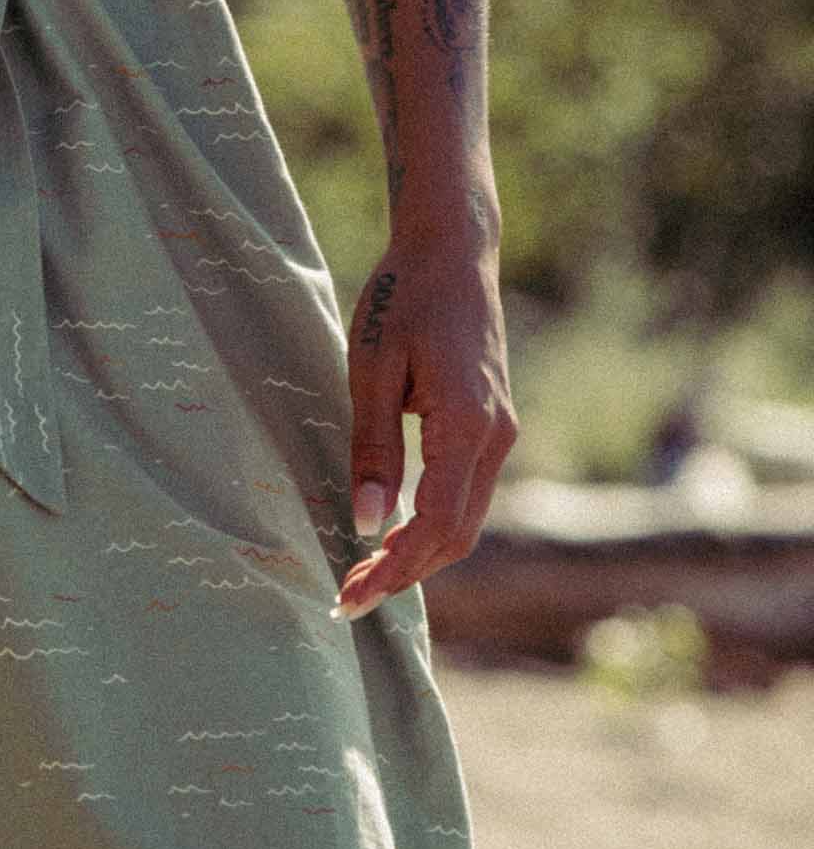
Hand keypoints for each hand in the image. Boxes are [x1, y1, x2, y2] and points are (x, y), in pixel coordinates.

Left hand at [330, 228, 518, 620]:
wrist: (452, 252)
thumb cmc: (404, 298)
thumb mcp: (372, 368)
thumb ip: (374, 448)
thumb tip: (367, 524)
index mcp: (468, 426)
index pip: (436, 525)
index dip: (395, 569)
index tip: (351, 595)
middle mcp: (496, 439)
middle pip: (457, 536)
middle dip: (405, 574)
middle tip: (348, 596)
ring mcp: (500, 434)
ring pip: (465, 520)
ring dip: (419, 555)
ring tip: (364, 575)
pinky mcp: (491, 426)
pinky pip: (465, 494)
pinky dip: (432, 525)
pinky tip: (393, 533)